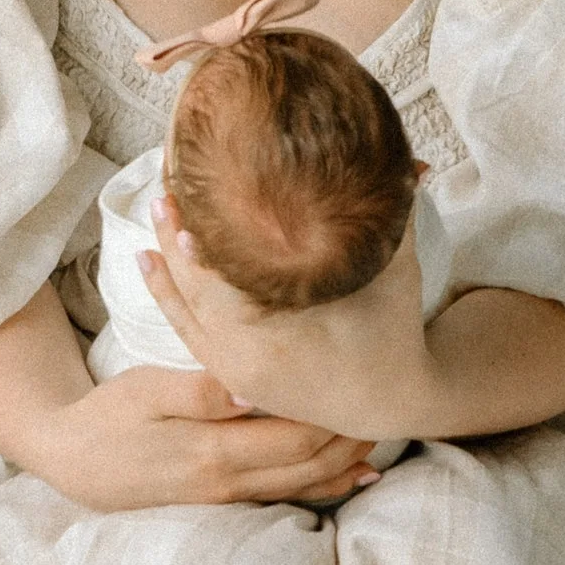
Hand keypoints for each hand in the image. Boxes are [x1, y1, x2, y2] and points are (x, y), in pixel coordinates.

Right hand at [29, 362, 376, 511]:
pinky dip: (321, 489)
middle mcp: (226, 485)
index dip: (333, 416)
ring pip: (300, 488)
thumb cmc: (106, 416)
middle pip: (307, 466)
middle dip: (348, 440)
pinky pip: (282, 498)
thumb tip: (255, 389)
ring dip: (342, 467)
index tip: (360, 387)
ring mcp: (223, 499)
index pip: (294, 437)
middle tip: (382, 410)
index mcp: (212, 454)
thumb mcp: (145, 391)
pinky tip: (348, 480)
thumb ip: (201, 392)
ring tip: (377, 444)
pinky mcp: (219, 502)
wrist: (67, 459)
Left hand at [142, 202, 435, 443]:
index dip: (199, 246)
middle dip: (176, 240)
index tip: (183, 202)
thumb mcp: (394, 274)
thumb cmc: (394, 333)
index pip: (222, 285)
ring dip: (167, 265)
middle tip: (163, 192)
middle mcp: (246, 360)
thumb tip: (412, 164)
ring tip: (154, 215)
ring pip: (186, 313)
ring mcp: (235, 371)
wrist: (393, 400)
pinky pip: (190, 330)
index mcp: (277, 339)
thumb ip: (396, 219)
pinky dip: (170, 296)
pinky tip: (152, 261)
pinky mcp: (233, 373)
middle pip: (195, 294)